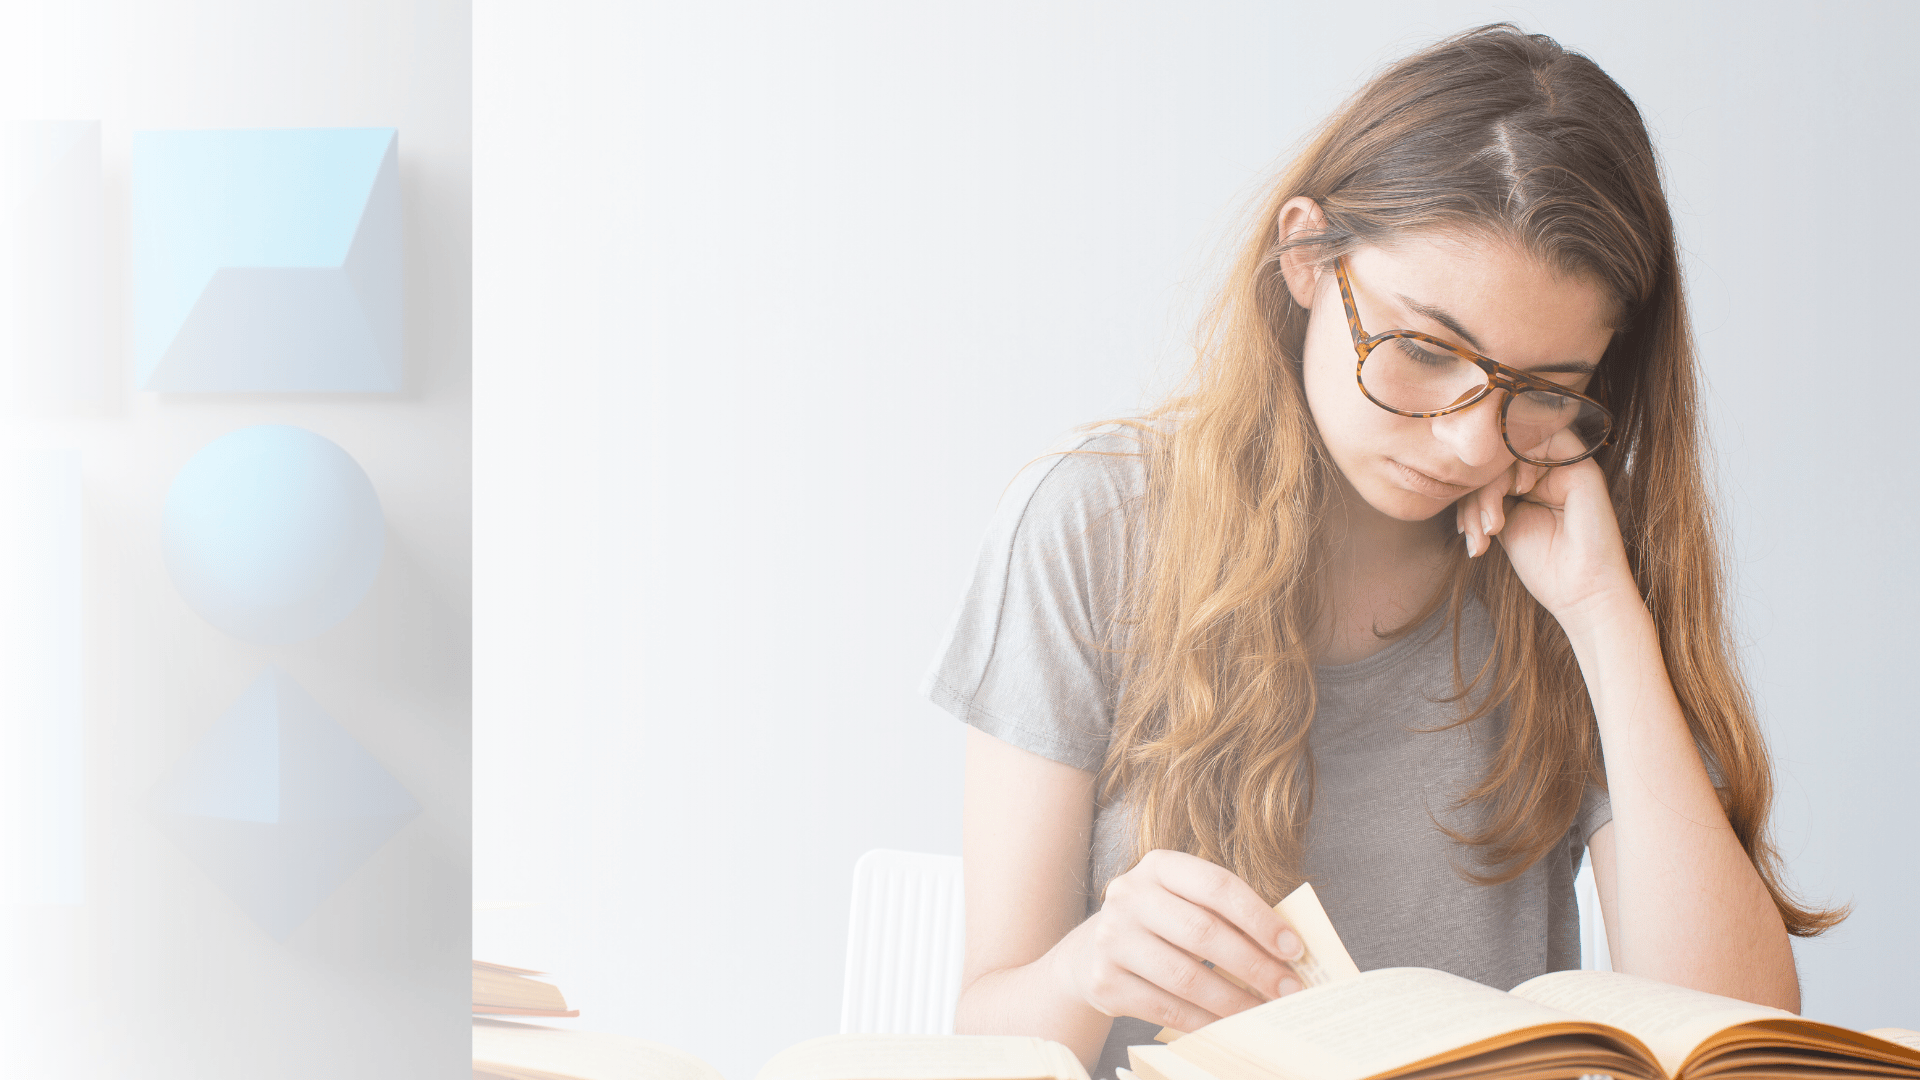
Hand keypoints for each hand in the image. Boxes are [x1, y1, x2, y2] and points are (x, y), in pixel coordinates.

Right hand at [1043, 849, 1305, 1034]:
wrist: (1092, 952)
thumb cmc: (1159, 924)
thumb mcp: (1183, 902)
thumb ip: (1225, 915)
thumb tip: (1286, 954)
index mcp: (1158, 866)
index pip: (1218, 887)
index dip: (1260, 918)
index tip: (1294, 949)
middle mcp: (1129, 896)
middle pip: (1204, 933)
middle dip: (1254, 965)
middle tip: (1288, 988)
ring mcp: (1112, 939)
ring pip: (1186, 977)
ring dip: (1234, 1000)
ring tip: (1263, 1011)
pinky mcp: (1105, 982)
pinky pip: (1166, 1007)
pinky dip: (1203, 1020)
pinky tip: (1228, 1025)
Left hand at [1454, 437, 1639, 632]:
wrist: (1582, 592)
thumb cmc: (1544, 566)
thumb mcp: (1501, 526)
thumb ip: (1484, 497)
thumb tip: (1458, 478)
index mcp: (1528, 489)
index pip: (1487, 473)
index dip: (1467, 495)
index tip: (1463, 531)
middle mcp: (1546, 476)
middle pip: (1497, 461)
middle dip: (1475, 494)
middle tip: (1474, 530)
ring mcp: (1563, 470)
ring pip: (1514, 451)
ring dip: (1493, 484)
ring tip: (1492, 525)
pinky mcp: (1582, 467)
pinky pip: (1549, 437)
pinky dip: (1524, 459)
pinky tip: (1521, 491)